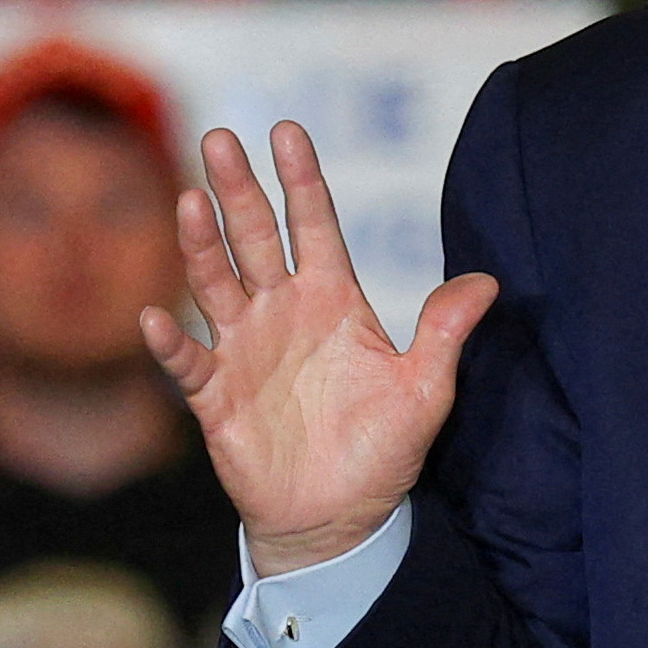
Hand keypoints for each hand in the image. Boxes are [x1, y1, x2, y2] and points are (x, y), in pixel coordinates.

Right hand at [140, 122, 497, 575]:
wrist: (338, 516)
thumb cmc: (383, 450)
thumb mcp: (425, 392)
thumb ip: (445, 334)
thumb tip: (489, 282)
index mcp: (333, 299)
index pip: (314, 224)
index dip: (301, 179)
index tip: (288, 131)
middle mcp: (282, 311)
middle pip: (255, 237)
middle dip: (238, 189)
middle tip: (221, 137)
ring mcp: (244, 348)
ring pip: (215, 282)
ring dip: (201, 244)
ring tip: (192, 200)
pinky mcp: (215, 394)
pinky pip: (187, 361)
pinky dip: (171, 342)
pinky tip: (158, 317)